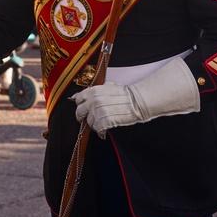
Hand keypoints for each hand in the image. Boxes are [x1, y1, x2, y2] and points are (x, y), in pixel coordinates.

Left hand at [71, 57, 199, 137]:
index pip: (78, 98)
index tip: (83, 108)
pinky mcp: (104, 122)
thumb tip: (82, 94)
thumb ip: (96, 91)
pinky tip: (106, 129)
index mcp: (93, 91)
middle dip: (83, 116)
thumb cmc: (126, 93)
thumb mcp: (109, 86)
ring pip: (88, 122)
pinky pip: (97, 129)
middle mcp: (93, 101)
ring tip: (103, 122)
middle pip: (79, 112)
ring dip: (94, 124)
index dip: (80, 104)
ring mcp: (97, 112)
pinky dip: (100, 131)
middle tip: (89, 118)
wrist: (139, 101)